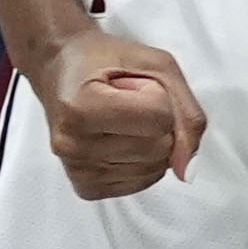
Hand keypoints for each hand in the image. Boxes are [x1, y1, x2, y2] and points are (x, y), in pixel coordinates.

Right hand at [32, 26, 205, 198]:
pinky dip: (142, 160)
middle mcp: (73, 144)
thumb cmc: (105, 61)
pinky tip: (117, 138)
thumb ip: (186, 112)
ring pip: (156, 168)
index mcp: (82, 106)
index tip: (130, 83)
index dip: (158, 95)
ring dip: (150, 140)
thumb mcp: (156, 65)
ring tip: (119, 118)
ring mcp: (76, 170)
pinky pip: (143, 182)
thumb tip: (187, 170)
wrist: (60, 68)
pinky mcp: (85, 188)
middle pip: (161, 148)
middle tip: (124, 100)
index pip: (161, 118)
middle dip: (157, 120)